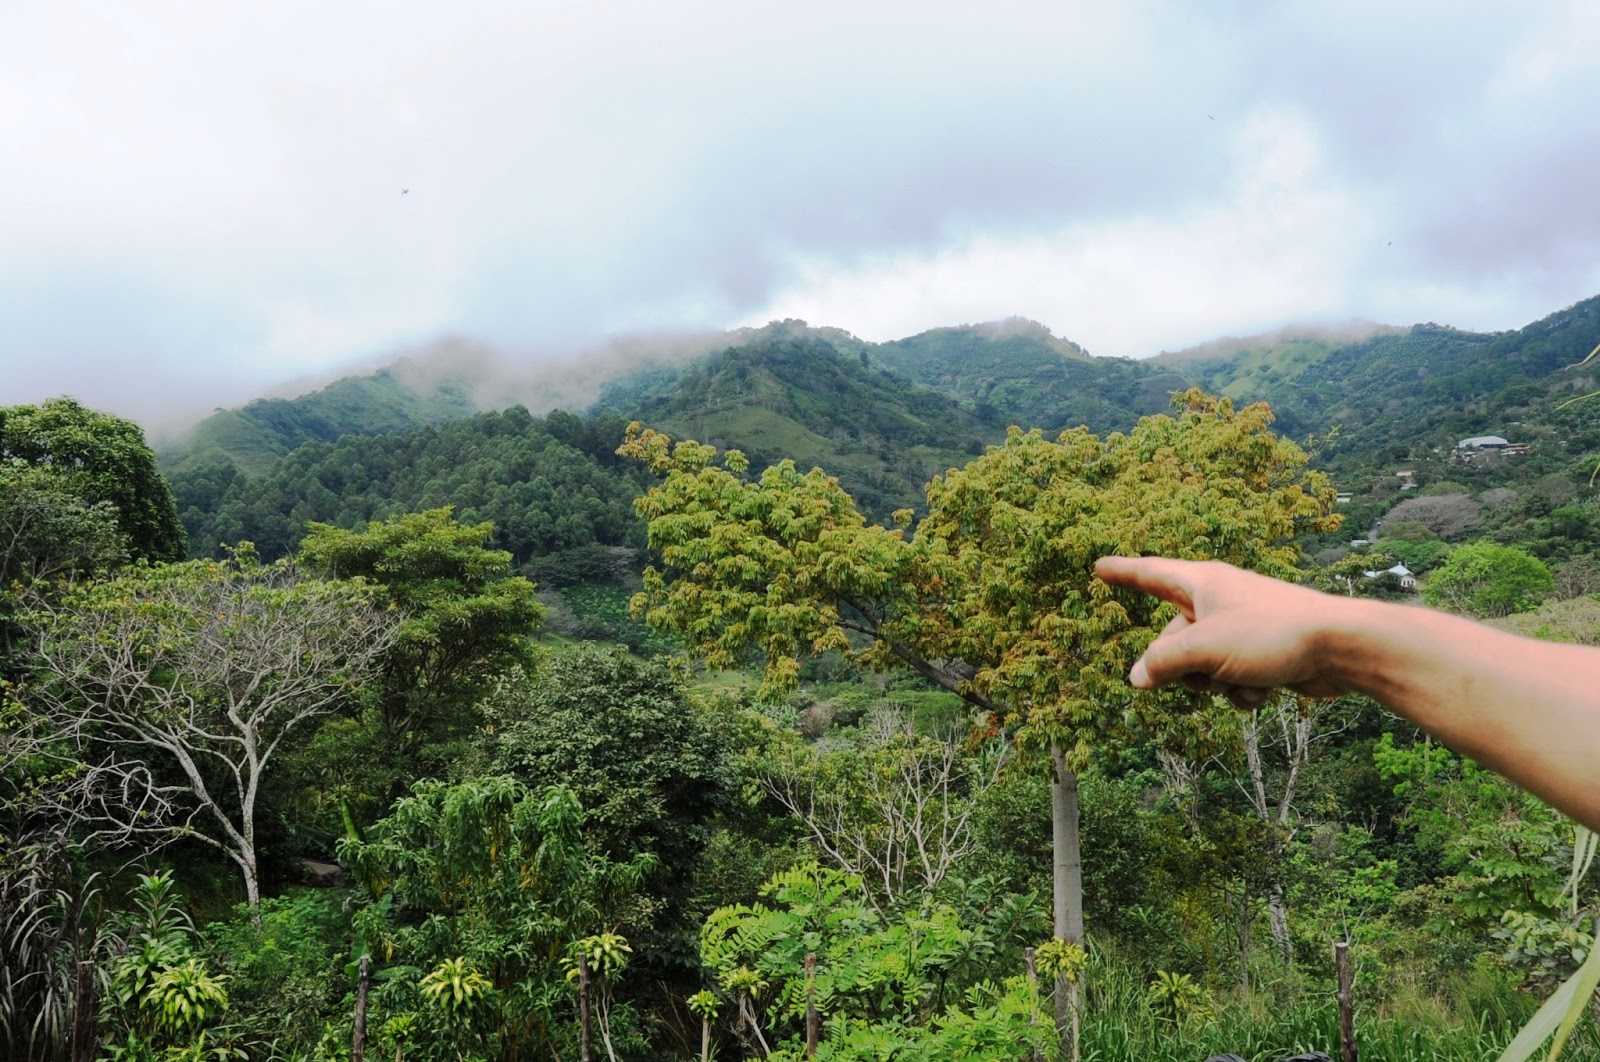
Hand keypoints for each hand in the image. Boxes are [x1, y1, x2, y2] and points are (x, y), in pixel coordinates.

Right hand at [1094, 556, 1350, 707]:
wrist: (1342, 647)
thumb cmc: (1272, 633)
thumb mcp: (1204, 648)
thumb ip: (1162, 662)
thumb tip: (1137, 677)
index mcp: (1202, 582)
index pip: (1150, 574)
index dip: (1122, 572)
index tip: (1099, 566)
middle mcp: (1219, 601)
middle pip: (1173, 637)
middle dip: (1180, 665)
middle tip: (1198, 673)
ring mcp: (1242, 628)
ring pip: (1201, 664)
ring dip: (1213, 683)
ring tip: (1238, 679)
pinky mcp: (1264, 653)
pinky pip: (1231, 677)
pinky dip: (1241, 690)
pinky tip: (1262, 691)